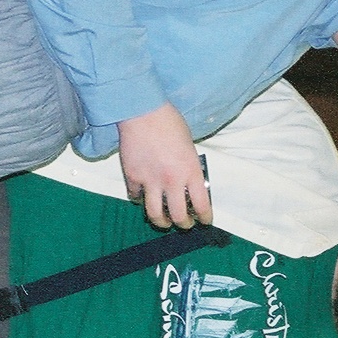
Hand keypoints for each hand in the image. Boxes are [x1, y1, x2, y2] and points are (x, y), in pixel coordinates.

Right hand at [116, 103, 211, 228]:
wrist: (142, 112)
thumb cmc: (170, 123)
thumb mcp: (189, 146)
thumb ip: (189, 167)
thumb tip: (188, 184)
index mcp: (191, 172)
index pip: (201, 205)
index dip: (204, 217)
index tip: (204, 220)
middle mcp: (171, 181)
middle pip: (178, 216)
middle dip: (183, 224)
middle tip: (184, 224)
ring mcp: (150, 182)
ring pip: (154, 214)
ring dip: (160, 222)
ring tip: (162, 221)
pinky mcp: (132, 177)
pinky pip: (136, 196)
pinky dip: (139, 199)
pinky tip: (142, 197)